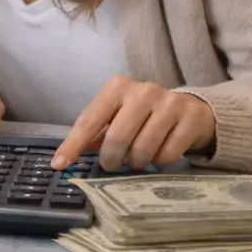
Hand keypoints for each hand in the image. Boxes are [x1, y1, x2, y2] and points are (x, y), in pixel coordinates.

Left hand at [53, 76, 215, 171]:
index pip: (89, 120)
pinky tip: (159, 154)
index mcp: (117, 87)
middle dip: (111, 160)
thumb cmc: (144, 114)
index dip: (73, 145)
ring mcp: (169, 103)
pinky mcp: (190, 118)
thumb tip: (66, 157)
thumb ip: (95, 132)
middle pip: (117, 138)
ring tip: (137, 158)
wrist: (191, 109)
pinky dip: (160, 163)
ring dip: (136, 163)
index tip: (59, 165)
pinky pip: (167, 156)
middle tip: (113, 164)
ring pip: (142, 150)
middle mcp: (142, 91)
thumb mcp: (118, 114)